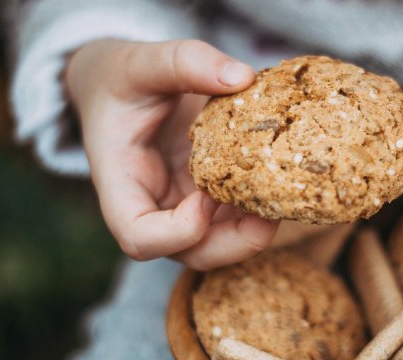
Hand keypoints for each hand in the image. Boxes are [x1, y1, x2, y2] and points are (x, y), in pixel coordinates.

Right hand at [65, 39, 277, 269]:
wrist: (119, 87)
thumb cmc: (120, 79)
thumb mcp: (141, 61)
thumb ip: (184, 62)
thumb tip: (241, 76)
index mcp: (121, 183)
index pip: (139, 237)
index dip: (177, 232)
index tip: (205, 196)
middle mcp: (152, 206)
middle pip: (191, 254)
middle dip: (234, 243)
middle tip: (270, 213)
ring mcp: (181, 206)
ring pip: (220, 244)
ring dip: (255, 230)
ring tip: (283, 195)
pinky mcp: (206, 196)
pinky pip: (235, 218)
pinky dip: (259, 207)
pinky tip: (280, 180)